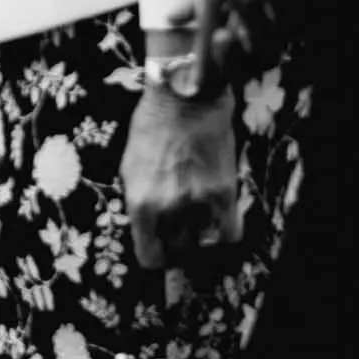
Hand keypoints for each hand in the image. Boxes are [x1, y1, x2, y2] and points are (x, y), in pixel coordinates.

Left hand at [122, 84, 243, 269]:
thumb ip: (139, 200)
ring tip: (197, 227)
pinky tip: (219, 223)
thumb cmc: (150, 128)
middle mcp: (168, 209)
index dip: (156, 257)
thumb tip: (147, 228)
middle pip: (178, 254)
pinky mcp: (225, 195)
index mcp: (139, 203)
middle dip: (178, 248)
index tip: (160, 251)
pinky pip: (229, 234)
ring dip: (201, 240)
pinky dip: (224, 234)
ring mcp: (198, 204)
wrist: (185, 101)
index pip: (150, 256)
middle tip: (180, 237)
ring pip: (205, 247)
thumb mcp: (129, 167)